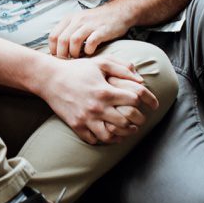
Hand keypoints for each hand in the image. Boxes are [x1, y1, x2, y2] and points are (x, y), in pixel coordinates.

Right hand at [38, 56, 159, 144]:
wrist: (49, 78)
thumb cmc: (76, 69)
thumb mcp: (99, 62)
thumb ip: (121, 68)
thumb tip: (141, 79)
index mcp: (105, 90)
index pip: (135, 99)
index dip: (149, 100)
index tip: (154, 104)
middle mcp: (97, 107)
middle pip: (127, 120)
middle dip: (139, 120)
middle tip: (141, 119)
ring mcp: (86, 118)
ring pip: (112, 135)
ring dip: (124, 134)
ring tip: (128, 129)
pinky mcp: (77, 126)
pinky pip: (95, 140)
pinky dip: (105, 139)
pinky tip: (110, 133)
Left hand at [49, 1, 131, 58]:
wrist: (117, 12)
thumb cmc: (95, 21)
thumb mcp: (77, 21)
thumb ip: (67, 32)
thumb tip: (56, 50)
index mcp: (69, 19)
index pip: (53, 36)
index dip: (53, 49)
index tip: (58, 58)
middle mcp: (77, 20)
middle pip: (62, 40)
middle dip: (62, 54)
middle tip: (67, 62)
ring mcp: (89, 24)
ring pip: (74, 40)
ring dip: (74, 53)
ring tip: (77, 58)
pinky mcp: (101, 30)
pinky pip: (91, 42)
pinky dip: (89, 50)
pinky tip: (90, 52)